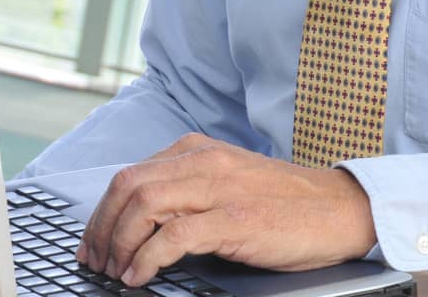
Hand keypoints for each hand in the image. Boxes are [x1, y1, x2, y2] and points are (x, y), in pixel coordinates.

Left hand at [76, 134, 377, 284]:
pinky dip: (148, 257)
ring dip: (120, 242)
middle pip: (129, 185)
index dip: (102, 212)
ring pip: (146, 203)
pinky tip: (141, 275)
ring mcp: (220, 188)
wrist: (336, 208)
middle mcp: (205, 161)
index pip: (131, 174)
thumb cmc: (281, 202)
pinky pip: (176, 234)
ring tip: (116, 271)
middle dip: (102, 227)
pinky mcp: (236, 219)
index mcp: (198, 150)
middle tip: (95, 261)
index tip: (91, 242)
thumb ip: (187, 188)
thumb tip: (140, 220)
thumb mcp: (227, 181)